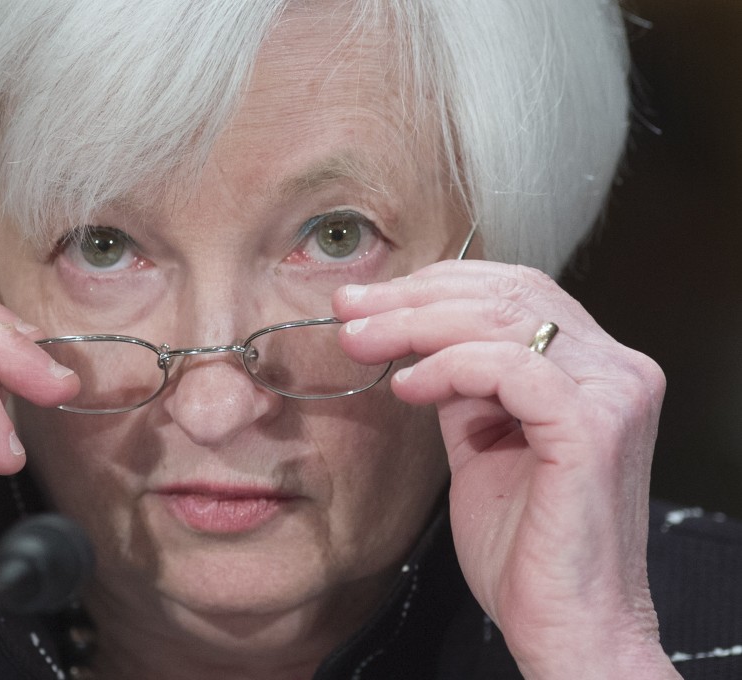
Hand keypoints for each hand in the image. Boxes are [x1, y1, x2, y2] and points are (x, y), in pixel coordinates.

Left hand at [334, 261, 680, 678]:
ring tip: (360, 342)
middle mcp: (617, 369)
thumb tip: (412, 338)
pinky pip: (506, 366)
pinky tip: (406, 386)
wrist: (562, 625)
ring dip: (414, 324)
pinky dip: (447, 367)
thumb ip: (462, 386)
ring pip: (501, 319)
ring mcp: (613, 392)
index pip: (514, 291)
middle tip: (350, 308)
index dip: (435, 286)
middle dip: (413, 296)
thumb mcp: (481, 444)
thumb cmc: (523, 548)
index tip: (367, 300)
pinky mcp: (593, 424)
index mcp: (594, 368)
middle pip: (506, 293)